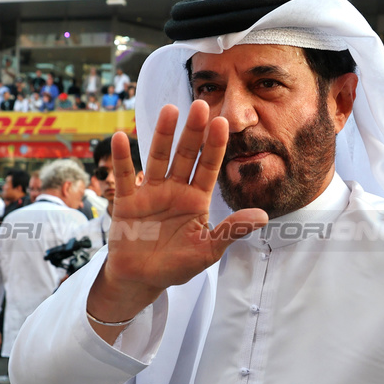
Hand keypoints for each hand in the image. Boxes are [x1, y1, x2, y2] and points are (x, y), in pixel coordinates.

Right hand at [87, 101, 267, 326]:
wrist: (143, 279)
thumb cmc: (178, 264)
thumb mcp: (208, 250)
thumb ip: (231, 231)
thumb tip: (264, 216)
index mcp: (197, 199)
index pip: (209, 168)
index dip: (215, 146)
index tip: (223, 122)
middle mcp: (175, 190)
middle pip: (186, 156)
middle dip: (193, 132)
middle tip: (201, 104)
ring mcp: (151, 193)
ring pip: (158, 159)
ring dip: (163, 135)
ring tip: (171, 110)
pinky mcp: (127, 202)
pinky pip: (125, 178)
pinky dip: (121, 159)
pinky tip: (120, 138)